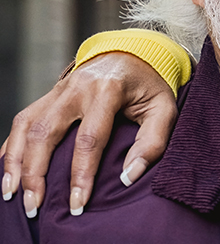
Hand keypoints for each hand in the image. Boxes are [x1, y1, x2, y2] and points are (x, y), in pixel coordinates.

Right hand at [0, 52, 177, 216]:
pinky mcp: (49, 95)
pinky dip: (12, 147)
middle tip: (35, 206)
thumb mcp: (164, 108)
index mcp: (108, 90)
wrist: (133, 53)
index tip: (78, 203)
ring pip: (26, 126)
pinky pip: (22, 121)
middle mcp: (77, 88)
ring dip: (15, 162)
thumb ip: (152, 141)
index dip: (81, 175)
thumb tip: (128, 177)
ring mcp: (59, 89)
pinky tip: (8, 171)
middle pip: (46, 133)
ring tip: (11, 194)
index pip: (89, 139)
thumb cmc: (149, 86)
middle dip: (36, 173)